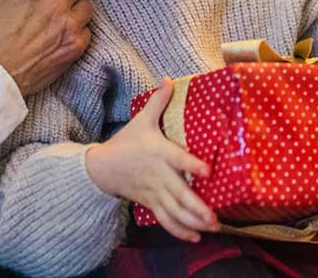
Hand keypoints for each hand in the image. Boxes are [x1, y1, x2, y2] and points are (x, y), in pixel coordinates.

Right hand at [86, 78, 218, 241]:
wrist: (102, 168)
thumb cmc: (127, 142)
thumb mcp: (142, 120)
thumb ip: (158, 101)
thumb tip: (168, 79)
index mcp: (159, 153)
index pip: (177, 159)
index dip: (192, 166)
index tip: (208, 172)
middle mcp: (159, 176)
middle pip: (179, 194)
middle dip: (198, 208)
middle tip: (215, 217)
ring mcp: (154, 192)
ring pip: (174, 211)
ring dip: (193, 222)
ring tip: (211, 228)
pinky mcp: (151, 203)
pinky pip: (165, 220)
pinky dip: (180, 231)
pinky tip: (195, 237)